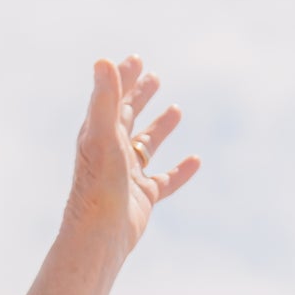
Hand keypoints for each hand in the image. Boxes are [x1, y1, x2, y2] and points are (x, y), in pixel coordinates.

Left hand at [68, 55, 199, 254]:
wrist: (100, 235)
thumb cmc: (99, 184)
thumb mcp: (103, 135)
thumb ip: (105, 98)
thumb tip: (103, 60)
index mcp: (98, 134)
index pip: (112, 99)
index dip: (123, 79)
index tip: (136, 60)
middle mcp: (112, 152)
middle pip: (128, 118)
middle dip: (140, 96)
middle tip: (154, 77)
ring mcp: (128, 175)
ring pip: (147, 146)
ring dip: (160, 127)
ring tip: (176, 109)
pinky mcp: (143, 197)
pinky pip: (165, 180)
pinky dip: (180, 170)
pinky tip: (196, 161)